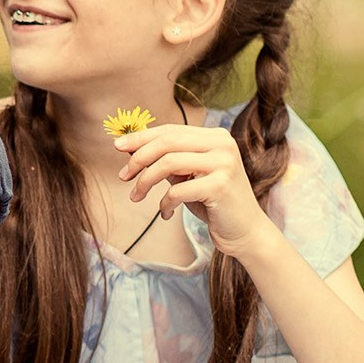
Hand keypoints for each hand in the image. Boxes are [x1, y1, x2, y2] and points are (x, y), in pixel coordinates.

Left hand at [119, 118, 277, 257]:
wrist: (245, 232)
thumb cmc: (214, 204)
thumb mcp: (189, 177)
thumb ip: (168, 161)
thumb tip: (131, 149)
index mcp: (216, 136)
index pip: (171, 130)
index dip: (141, 137)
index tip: (118, 146)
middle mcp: (222, 144)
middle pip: (167, 142)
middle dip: (139, 158)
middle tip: (123, 176)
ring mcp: (224, 163)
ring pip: (168, 163)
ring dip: (145, 181)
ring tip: (136, 197)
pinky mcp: (220, 185)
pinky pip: (177, 190)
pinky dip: (163, 203)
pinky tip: (165, 213)